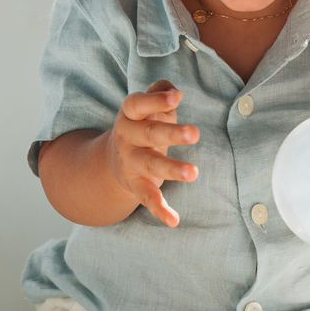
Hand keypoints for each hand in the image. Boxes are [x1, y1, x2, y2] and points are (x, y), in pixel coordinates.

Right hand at [106, 79, 198, 227]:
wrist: (113, 159)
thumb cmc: (143, 124)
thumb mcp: (148, 105)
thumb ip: (159, 92)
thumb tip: (174, 90)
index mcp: (130, 115)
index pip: (138, 104)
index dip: (155, 100)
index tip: (177, 97)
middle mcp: (128, 138)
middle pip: (150, 134)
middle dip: (171, 134)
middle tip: (195, 133)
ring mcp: (131, 163)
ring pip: (151, 166)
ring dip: (172, 169)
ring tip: (193, 172)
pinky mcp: (135, 185)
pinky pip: (146, 197)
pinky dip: (160, 209)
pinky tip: (173, 220)